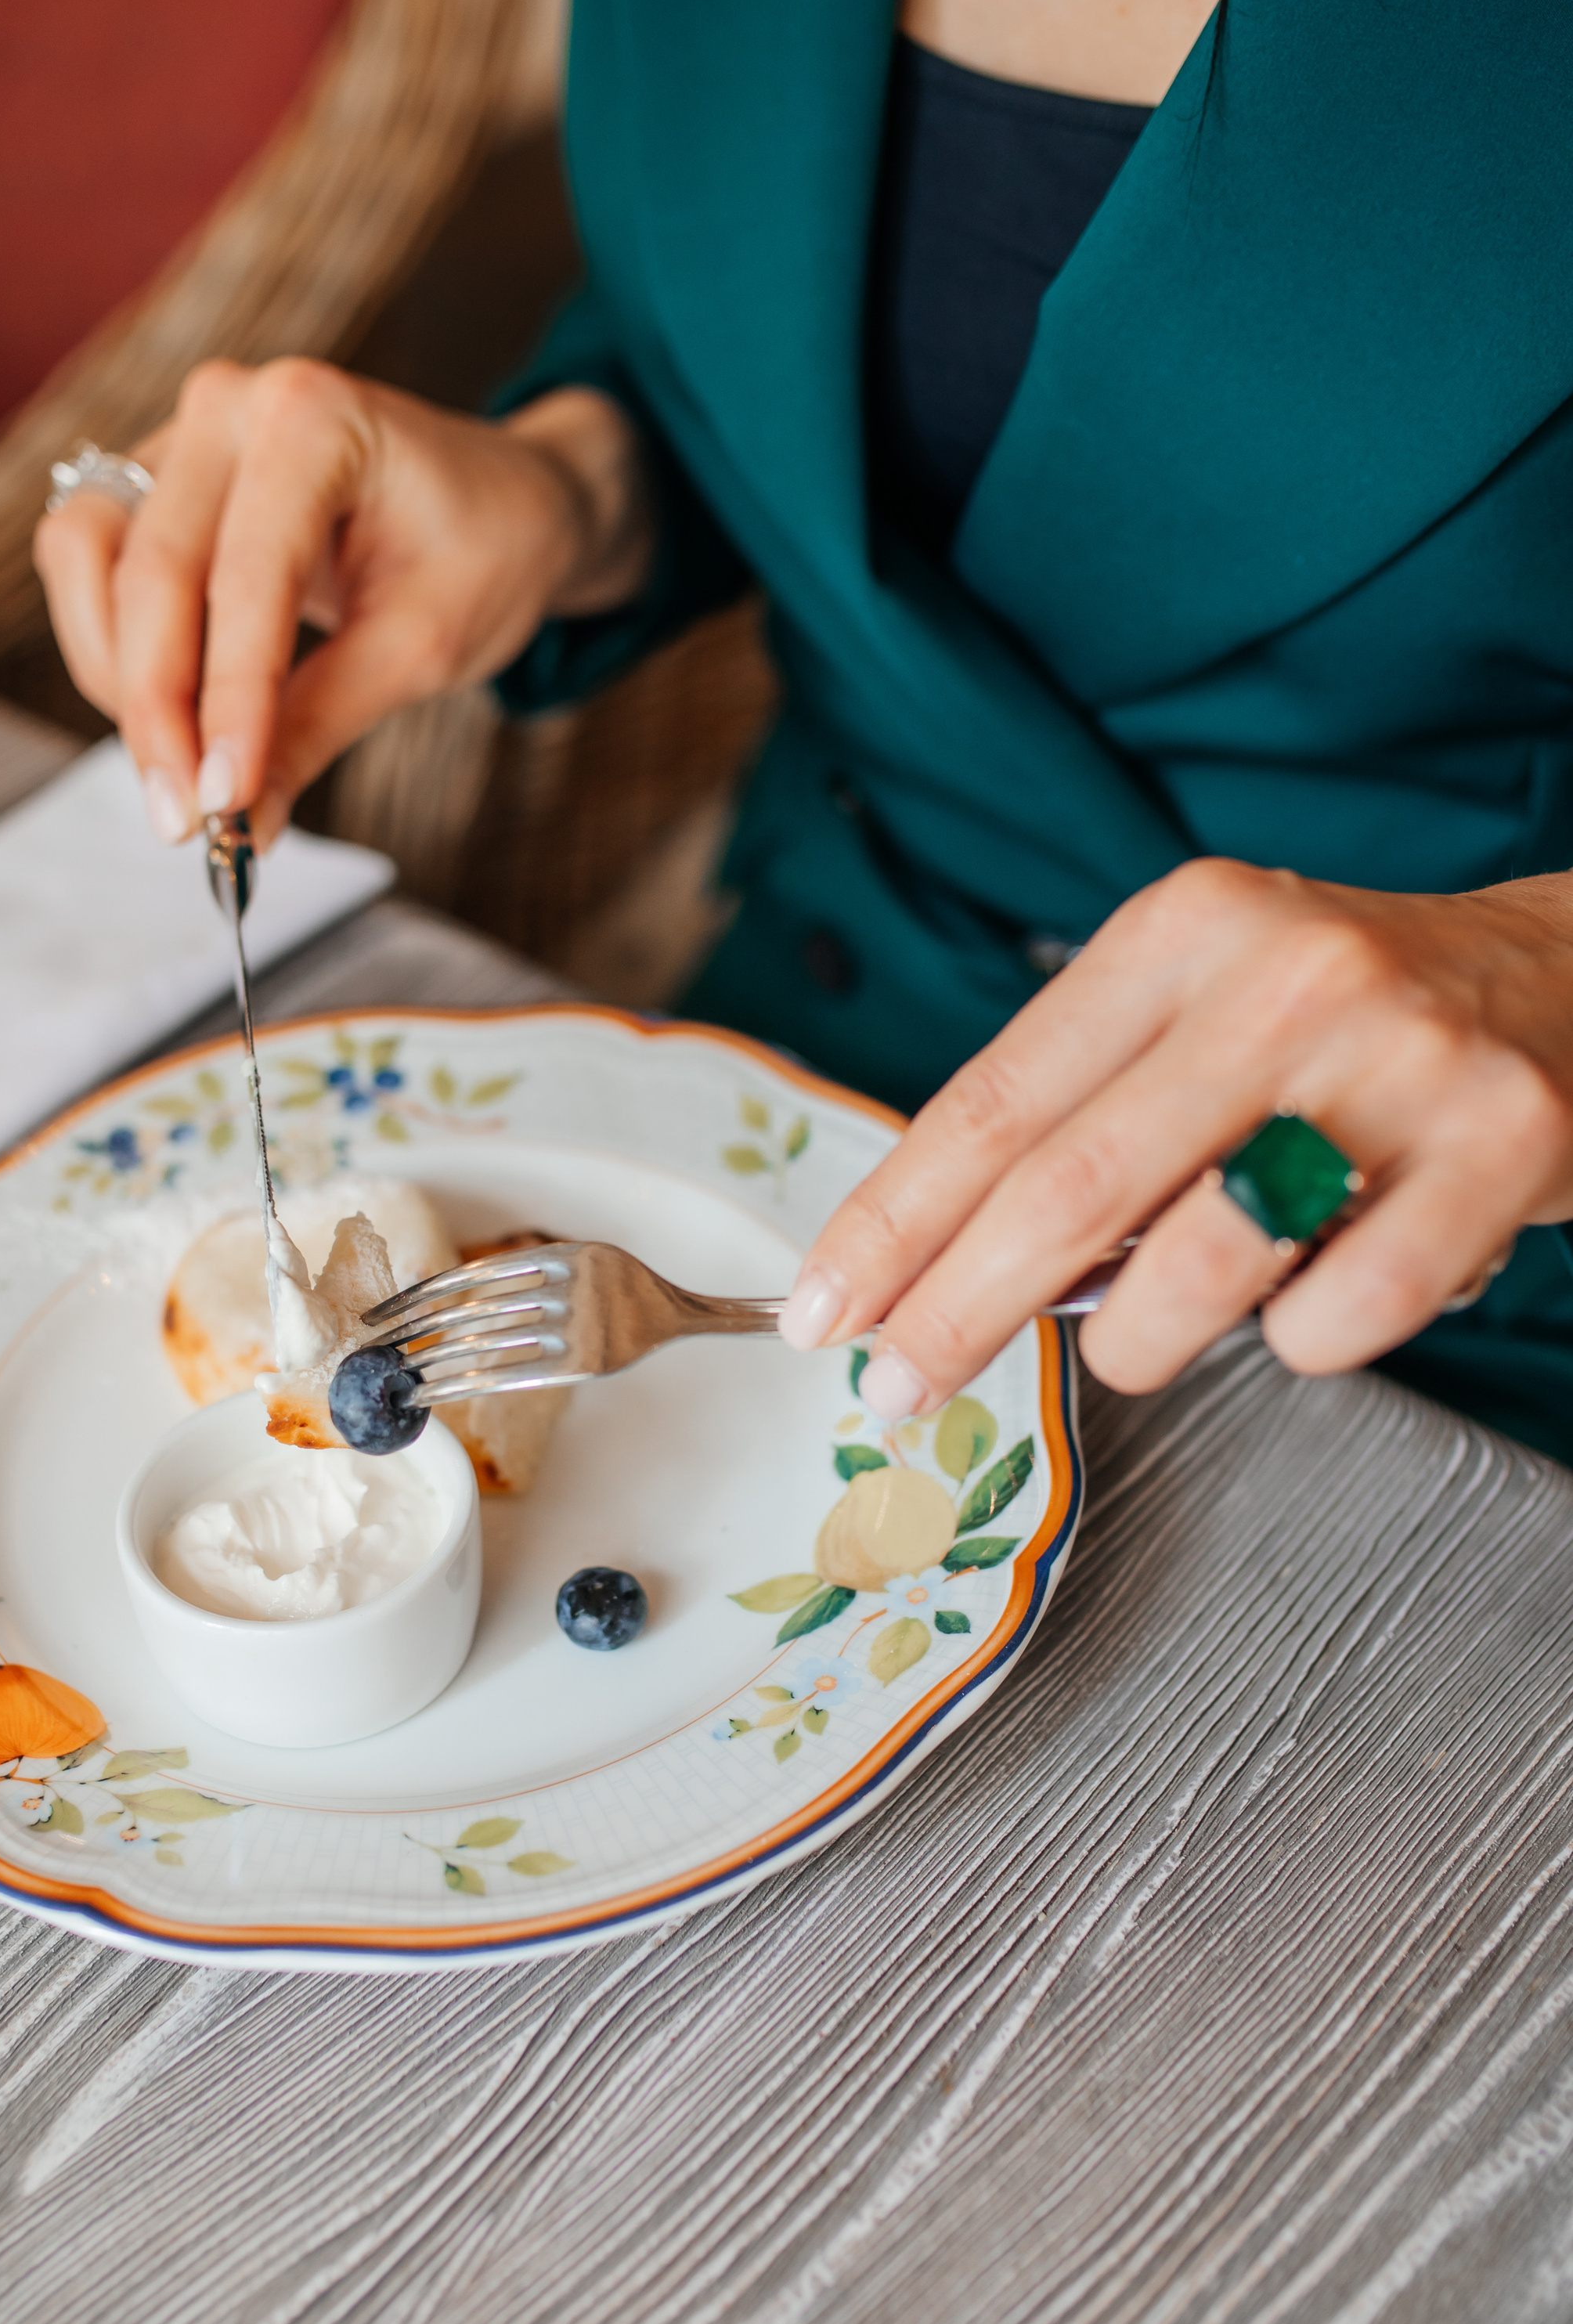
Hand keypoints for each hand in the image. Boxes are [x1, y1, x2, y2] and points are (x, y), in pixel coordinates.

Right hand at [32, 363, 652, 844]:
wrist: (494, 499)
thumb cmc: (479, 552)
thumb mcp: (422, 648)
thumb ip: (321, 727)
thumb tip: (241, 825)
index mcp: (315, 418)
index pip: (248, 578)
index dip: (228, 702)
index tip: (223, 806)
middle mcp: (230, 406)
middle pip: (150, 571)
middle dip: (157, 713)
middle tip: (183, 823)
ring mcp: (179, 434)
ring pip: (89, 559)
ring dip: (117, 679)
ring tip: (181, 772)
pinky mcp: (151, 478)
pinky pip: (88, 561)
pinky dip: (112, 650)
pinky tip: (170, 718)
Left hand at [780, 859, 1572, 1412]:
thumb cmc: (1345, 1027)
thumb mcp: (1203, 1010)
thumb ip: (1085, 1114)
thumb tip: (934, 1271)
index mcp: (1180, 930)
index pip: (994, 1101)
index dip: (893, 1221)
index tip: (822, 1311)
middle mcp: (1283, 977)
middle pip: (1066, 1190)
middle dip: (957, 1312)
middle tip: (892, 1393)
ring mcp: (1399, 1061)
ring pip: (1200, 1268)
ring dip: (1138, 1346)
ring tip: (1142, 1345)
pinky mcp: (1502, 1147)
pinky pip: (1343, 1316)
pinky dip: (1302, 1344)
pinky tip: (1318, 1301)